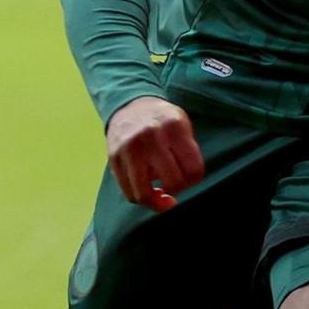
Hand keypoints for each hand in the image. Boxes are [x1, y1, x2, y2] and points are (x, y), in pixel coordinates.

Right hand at [105, 95, 202, 211]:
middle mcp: (150, 136)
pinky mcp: (113, 159)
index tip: (190, 174)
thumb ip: (189, 154)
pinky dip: (141, 198)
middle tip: (176, 182)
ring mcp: (129, 148)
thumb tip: (183, 186)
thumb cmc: (163, 123)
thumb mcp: (183, 127)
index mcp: (174, 127)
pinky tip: (148, 190)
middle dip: (178, 188)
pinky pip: (129, 192)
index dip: (195, 178)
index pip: (194, 169)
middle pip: (173, 182)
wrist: (130, 107)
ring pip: (145, 193)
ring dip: (157, 201)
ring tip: (162, 195)